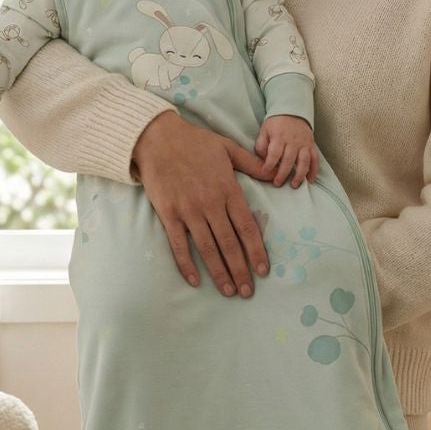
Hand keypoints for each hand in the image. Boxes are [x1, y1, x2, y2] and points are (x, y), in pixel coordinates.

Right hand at [131, 111, 272, 298]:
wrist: (157, 137)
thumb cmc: (195, 142)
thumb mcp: (229, 148)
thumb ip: (252, 164)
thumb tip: (274, 174)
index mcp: (228, 190)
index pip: (247, 227)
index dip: (256, 251)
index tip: (264, 270)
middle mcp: (210, 204)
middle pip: (230, 244)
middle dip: (240, 270)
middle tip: (248, 292)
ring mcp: (188, 211)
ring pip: (207, 248)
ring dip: (219, 272)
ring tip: (229, 291)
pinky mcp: (168, 214)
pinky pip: (179, 245)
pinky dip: (186, 264)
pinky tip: (194, 281)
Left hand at [255, 115, 319, 188]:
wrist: (292, 111)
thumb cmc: (275, 124)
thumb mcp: (264, 131)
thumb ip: (261, 145)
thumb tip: (264, 160)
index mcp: (279, 137)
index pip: (274, 153)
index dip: (269, 165)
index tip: (264, 172)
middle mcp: (293, 141)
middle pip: (289, 160)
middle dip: (283, 174)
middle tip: (277, 183)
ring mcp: (304, 144)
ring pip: (304, 161)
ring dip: (300, 175)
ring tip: (294, 185)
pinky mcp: (311, 145)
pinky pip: (315, 159)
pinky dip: (314, 170)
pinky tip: (310, 180)